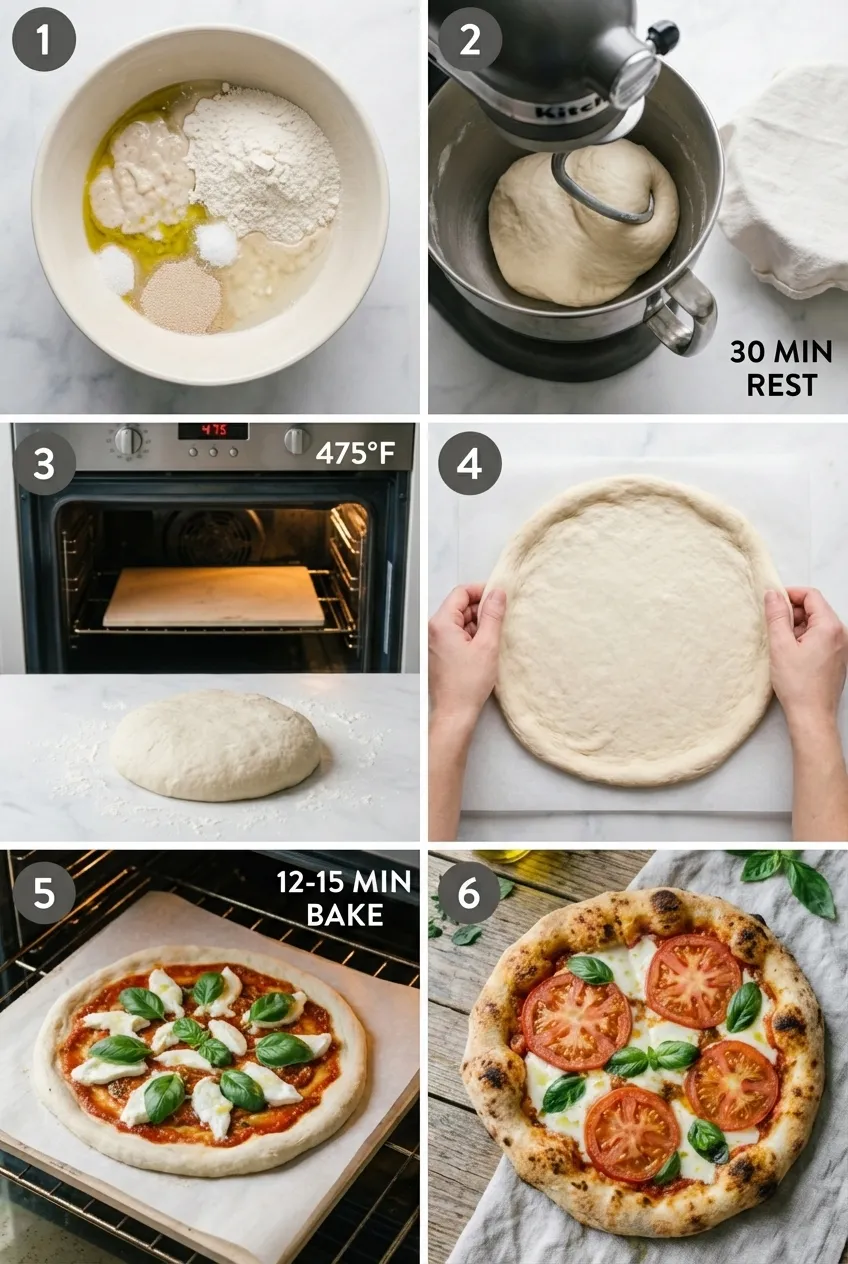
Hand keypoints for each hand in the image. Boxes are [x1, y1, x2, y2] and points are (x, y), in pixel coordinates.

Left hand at [429, 583, 505, 728]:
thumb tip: (498, 593)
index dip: (481, 591)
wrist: (454, 713)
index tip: (499, 597)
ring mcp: (435, 642)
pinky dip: (472, 637)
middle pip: (460, 606)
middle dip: (481, 610)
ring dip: (478, 625)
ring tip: (493, 639)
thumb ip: (492, 615)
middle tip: (501, 620)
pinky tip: (485, 649)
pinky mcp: (440, 652)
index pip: (461, 592)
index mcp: (440, 623)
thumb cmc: (468, 683)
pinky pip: (457, 635)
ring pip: (460, 621)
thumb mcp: (487, 645)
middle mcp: (433, 630)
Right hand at [764, 588, 847, 730]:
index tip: (773, 601)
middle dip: (793, 612)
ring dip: (797, 627)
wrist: (812, 716)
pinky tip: (792, 654)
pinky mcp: (837, 658)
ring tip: (781, 644)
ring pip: (817, 624)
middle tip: (773, 626)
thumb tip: (773, 594)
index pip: (811, 595)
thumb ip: (776, 616)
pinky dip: (805, 639)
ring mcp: (841, 647)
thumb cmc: (798, 684)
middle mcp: (841, 634)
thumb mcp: (780, 645)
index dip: (790, 594)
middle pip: (815, 609)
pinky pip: (821, 638)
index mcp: (829, 626)